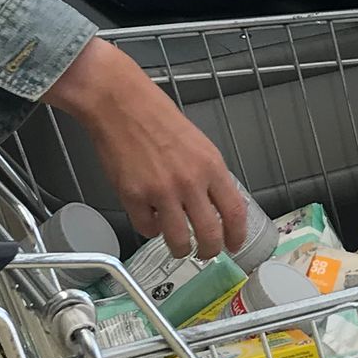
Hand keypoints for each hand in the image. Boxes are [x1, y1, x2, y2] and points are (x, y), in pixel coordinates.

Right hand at [45, 39, 250, 257]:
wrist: (121, 103)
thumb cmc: (157, 117)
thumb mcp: (198, 143)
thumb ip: (208, 174)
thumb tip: (216, 203)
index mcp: (211, 166)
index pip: (235, 212)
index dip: (237, 235)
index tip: (235, 245)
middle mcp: (190, 182)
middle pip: (210, 234)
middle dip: (210, 251)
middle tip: (206, 253)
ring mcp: (162, 192)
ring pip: (178, 240)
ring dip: (180, 249)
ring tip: (178, 246)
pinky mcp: (134, 197)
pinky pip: (147, 229)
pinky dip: (151, 229)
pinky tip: (151, 219)